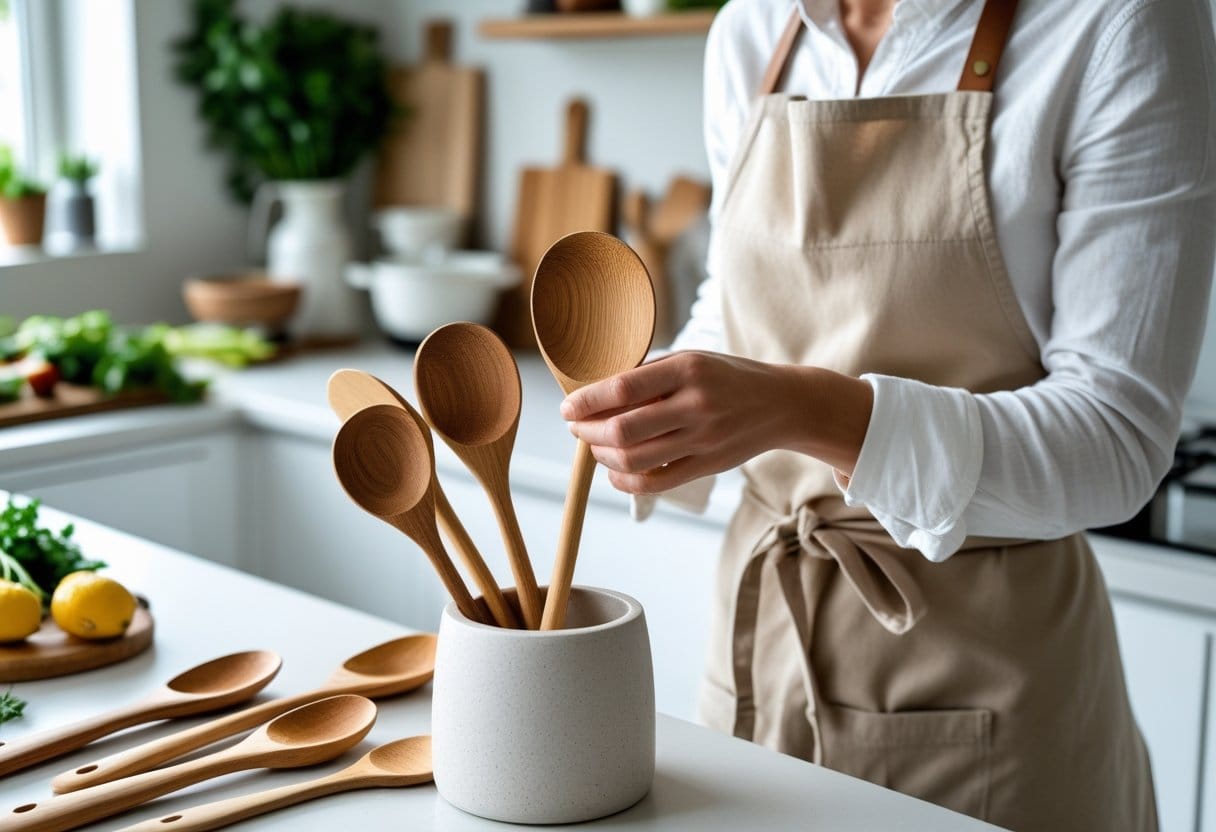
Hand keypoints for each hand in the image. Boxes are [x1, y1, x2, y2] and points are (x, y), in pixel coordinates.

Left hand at [560, 351, 872, 494]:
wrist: (782, 404)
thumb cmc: (727, 378)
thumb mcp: (692, 359)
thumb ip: (649, 375)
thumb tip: (595, 394)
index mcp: (688, 369)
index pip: (622, 389)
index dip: (586, 401)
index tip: (568, 407)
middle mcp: (696, 405)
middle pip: (623, 431)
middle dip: (587, 432)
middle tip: (576, 427)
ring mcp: (703, 440)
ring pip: (633, 461)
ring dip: (602, 456)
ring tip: (595, 446)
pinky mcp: (707, 466)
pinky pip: (654, 483)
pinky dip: (624, 481)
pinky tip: (615, 470)